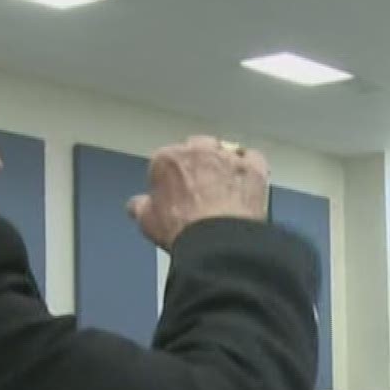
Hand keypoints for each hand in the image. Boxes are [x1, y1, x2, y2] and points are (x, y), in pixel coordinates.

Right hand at [126, 136, 268, 249]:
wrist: (218, 241)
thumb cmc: (183, 229)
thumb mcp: (148, 223)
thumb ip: (141, 207)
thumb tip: (138, 206)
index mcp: (167, 159)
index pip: (166, 159)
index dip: (172, 177)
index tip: (176, 191)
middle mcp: (198, 150)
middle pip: (197, 148)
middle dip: (198, 164)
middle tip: (200, 188)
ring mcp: (227, 157)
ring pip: (224, 150)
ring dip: (223, 163)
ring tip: (224, 187)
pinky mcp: (252, 167)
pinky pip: (251, 158)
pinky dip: (249, 166)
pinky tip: (245, 181)